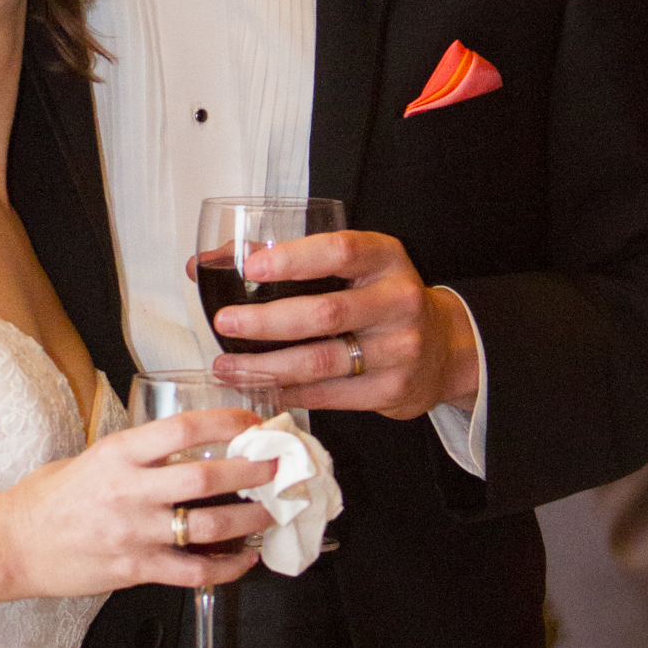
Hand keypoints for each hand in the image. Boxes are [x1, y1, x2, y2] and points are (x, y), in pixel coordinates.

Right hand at [0, 408, 276, 598]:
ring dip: (249, 520)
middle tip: (279, 467)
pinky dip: (226, 568)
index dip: (226, 424)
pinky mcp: (134, 570)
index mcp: (118, 454)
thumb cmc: (44, 500)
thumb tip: (179, 449)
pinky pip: (193, 571)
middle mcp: (130, 491)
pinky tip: (243, 560)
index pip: (183, 429)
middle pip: (207, 479)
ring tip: (271, 511)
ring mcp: (134, 533)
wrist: (11, 544)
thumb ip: (133, 455)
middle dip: (253, 472)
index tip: (252, 423)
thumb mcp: (88, 458)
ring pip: (208, 527)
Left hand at [204, 229, 480, 418]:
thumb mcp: (352, 267)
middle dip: (266, 321)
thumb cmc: (380, 298)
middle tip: (225, 322)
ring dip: (265, 366)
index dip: (294, 258)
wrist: (444, 348)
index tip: (251, 266)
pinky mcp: (392, 391)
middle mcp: (398, 301)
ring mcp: (399, 350)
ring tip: (226, 366)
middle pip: (324, 313)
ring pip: (321, 362)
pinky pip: (328, 395)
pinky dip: (287, 392)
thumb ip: (286, 260)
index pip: (339, 251)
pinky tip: (256, 387)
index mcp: (385, 258)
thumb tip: (203, 263)